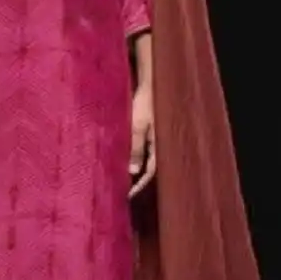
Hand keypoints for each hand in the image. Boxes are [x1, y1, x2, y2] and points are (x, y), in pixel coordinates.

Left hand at [128, 82, 155, 197]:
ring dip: (134, 170)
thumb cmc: (145, 102)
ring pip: (146, 161)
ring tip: (120, 180)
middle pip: (149, 169)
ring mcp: (157, 139)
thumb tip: (133, 171)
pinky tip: (124, 160)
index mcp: (160, 147)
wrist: (153, 83)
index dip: (138, 186)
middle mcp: (160, 146)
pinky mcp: (152, 133)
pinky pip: (144, 151)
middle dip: (137, 181)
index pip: (150, 173)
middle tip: (122, 192)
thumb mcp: (137, 125)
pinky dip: (135, 158)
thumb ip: (136, 147)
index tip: (126, 196)